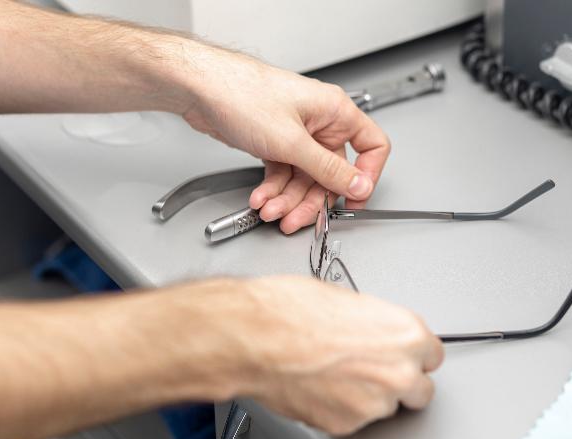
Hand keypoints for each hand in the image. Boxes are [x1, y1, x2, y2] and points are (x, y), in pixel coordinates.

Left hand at [178, 47, 389, 233]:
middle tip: (296, 218)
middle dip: (311, 199)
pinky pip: (283, 174)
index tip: (354, 199)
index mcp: (335, 112)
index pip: (371, 146)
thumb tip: (359, 184)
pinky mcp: (275, 143)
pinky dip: (273, 189)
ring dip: (287, 199)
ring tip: (270, 210)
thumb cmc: (242, 95)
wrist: (201, 89)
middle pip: (330, 173)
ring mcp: (296, 135)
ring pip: (304, 179)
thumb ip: (329, 169)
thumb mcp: (292, 142)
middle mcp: (319, 123)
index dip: (367, 176)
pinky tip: (261, 198)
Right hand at [236, 277, 443, 435]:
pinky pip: (354, 419)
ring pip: (385, 406)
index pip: (433, 354)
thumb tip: (373, 330)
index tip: (402, 354)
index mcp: (405, 334)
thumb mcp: (345, 299)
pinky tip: (321, 385)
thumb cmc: (290, 311)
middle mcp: (397, 372)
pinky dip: (341, 407)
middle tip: (375, 367)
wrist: (255, 338)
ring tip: (336, 373)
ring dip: (369, 395)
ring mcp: (372, 404)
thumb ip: (374, 323)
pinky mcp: (345, 425)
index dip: (413, 354)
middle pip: (420, 388)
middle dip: (402, 380)